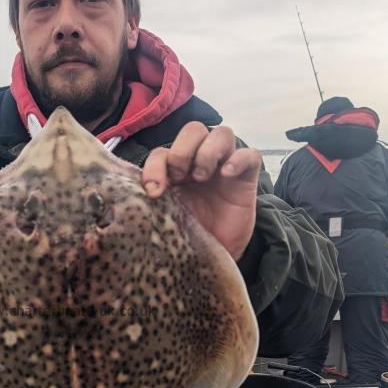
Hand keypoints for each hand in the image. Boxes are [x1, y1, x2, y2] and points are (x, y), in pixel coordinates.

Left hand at [141, 123, 260, 259]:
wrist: (214, 258)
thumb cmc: (188, 236)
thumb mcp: (165, 215)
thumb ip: (152, 197)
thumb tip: (137, 190)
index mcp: (175, 171)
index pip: (163, 151)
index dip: (155, 165)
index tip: (154, 191)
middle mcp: (199, 163)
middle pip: (194, 130)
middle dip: (183, 150)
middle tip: (181, 177)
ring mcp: (224, 167)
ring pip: (222, 134)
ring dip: (208, 151)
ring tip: (203, 176)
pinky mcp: (246, 178)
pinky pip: (250, 155)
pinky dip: (238, 159)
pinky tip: (227, 175)